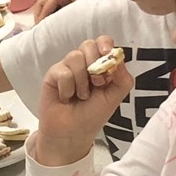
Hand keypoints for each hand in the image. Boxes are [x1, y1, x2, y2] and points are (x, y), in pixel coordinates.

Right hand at [32, 0, 115, 22]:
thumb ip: (68, 15)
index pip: (45, 6)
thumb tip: (58, 26)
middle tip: (37, 30)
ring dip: (44, 14)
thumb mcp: (82, 5)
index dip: (40, 19)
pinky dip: (52, 13)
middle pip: (42, 3)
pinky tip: (55, 23)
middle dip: (38, 15)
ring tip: (43, 28)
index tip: (38, 31)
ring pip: (48, 4)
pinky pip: (56, 6)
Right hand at [33, 37, 130, 165]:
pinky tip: (66, 98)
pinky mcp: (53, 74)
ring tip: (81, 96)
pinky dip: (67, 88)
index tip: (107, 55)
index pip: (103, 42)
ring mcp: (67, 67)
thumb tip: (117, 58)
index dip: (105, 45)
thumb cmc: (93, 115)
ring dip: (81, 82)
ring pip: (75, 57)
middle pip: (88, 44)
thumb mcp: (115, 98)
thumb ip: (123, 78)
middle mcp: (84, 62)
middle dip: (94, 64)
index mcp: (101, 65)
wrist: (72, 133)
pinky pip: (62, 72)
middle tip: (97, 84)